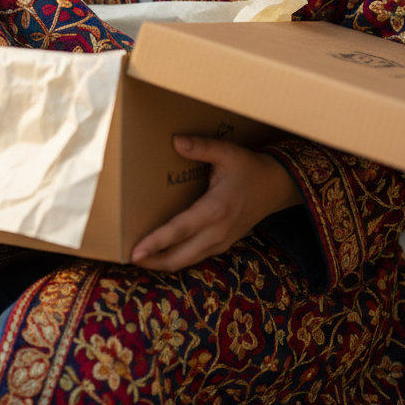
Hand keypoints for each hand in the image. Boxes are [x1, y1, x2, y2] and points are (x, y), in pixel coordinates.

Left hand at [131, 135, 302, 271]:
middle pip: (180, 257)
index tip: (135, 251)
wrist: (277, 187)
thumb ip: (202, 147)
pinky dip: (177, 259)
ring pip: (187, 261)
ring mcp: (221, 242)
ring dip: (163, 262)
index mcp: (215, 210)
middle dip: (153, 261)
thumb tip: (176, 141)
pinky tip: (161, 254)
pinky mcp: (223, 244)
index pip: (180, 231)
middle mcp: (217, 231)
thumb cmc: (249, 168)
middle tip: (127, 257)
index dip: (156, 243)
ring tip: (139, 258)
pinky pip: (195, 257)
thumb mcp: (228, 153)